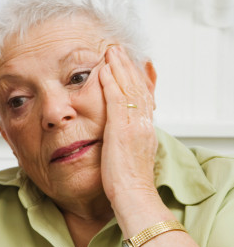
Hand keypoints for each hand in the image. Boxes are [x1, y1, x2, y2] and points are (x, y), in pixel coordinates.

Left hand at [98, 45, 159, 211]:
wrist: (132, 196)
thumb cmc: (126, 185)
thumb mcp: (127, 158)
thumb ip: (124, 144)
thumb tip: (117, 140)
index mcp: (145, 130)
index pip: (142, 97)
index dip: (134, 79)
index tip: (125, 65)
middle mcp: (143, 124)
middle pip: (137, 87)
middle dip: (127, 67)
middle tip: (118, 50)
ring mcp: (134, 125)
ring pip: (129, 89)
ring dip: (119, 68)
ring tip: (111, 51)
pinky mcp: (122, 129)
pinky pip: (117, 100)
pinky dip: (111, 83)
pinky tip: (102, 71)